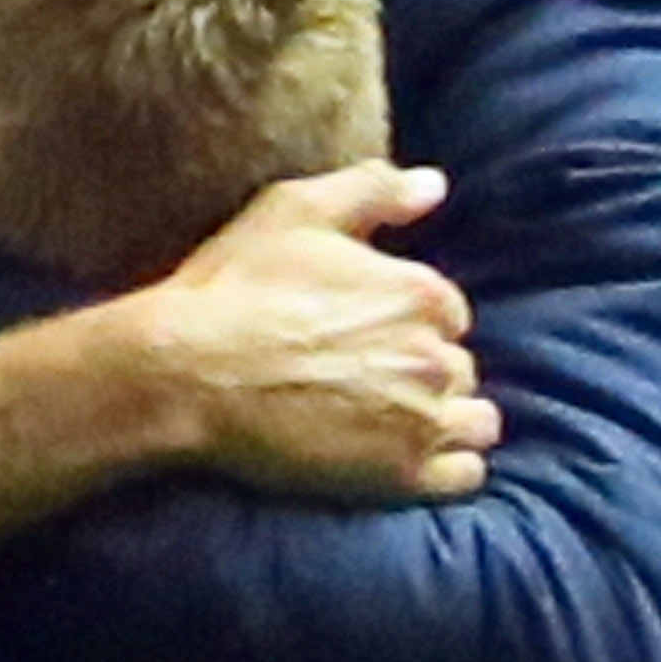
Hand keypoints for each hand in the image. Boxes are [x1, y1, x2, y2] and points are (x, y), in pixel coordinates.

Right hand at [119, 164, 489, 503]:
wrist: (186, 374)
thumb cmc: (234, 288)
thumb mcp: (296, 210)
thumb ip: (374, 190)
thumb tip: (435, 185)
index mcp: (420, 293)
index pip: (450, 315)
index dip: (414, 325)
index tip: (372, 336)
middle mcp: (433, 357)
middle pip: (458, 368)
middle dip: (425, 373)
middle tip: (372, 383)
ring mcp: (420, 421)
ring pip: (474, 422)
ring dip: (448, 419)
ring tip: (400, 424)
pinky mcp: (398, 475)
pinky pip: (463, 476)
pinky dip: (450, 468)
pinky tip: (413, 459)